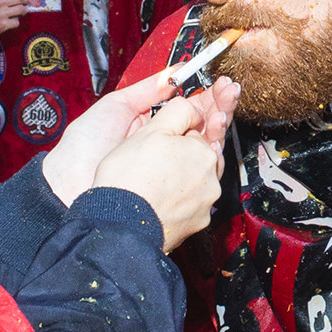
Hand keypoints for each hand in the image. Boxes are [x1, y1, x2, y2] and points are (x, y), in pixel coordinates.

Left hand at [42, 66, 238, 205]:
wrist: (69, 184)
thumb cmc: (84, 146)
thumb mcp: (116, 106)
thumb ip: (147, 90)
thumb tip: (175, 72)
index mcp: (151, 126)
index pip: (187, 109)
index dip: (206, 96)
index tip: (220, 83)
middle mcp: (164, 147)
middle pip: (202, 126)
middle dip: (219, 106)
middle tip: (231, 90)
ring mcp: (171, 168)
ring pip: (205, 147)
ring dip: (219, 124)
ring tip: (225, 106)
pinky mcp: (174, 190)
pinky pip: (199, 172)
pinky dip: (211, 152)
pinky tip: (215, 133)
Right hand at [91, 95, 223, 249]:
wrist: (120, 225)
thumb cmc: (130, 180)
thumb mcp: (151, 130)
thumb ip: (177, 111)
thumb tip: (192, 106)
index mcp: (203, 152)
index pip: (195, 132)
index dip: (177, 132)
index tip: (165, 137)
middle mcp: (210, 178)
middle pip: (199, 157)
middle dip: (184, 153)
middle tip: (159, 157)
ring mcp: (205, 203)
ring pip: (196, 181)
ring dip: (182, 176)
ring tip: (156, 175)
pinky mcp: (195, 223)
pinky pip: (189, 204)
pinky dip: (178, 198)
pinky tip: (159, 195)